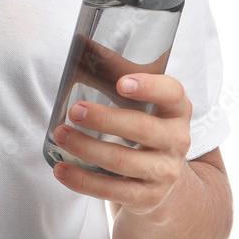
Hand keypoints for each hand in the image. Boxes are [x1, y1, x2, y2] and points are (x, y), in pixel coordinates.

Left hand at [51, 73, 191, 215]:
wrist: (163, 177)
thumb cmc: (143, 122)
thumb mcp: (138, 98)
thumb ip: (114, 70)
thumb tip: (80, 41)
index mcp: (176, 109)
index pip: (172, 94)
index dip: (149, 87)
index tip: (121, 82)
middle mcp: (177, 140)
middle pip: (142, 129)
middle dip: (105, 120)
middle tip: (74, 111)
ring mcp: (165, 172)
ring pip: (123, 162)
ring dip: (87, 148)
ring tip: (60, 134)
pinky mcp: (147, 197)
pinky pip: (113, 191)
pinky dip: (83, 181)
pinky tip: (61, 169)